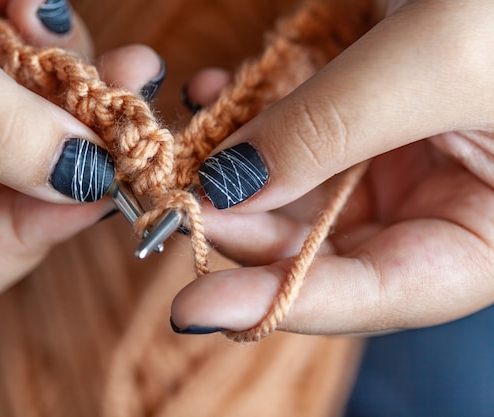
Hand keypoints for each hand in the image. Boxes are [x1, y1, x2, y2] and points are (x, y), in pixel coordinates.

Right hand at [0, 0, 163, 300]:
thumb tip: (85, 180)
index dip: (43, 228)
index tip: (101, 175)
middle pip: (18, 181)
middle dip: (73, 132)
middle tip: (123, 84)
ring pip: (29, 117)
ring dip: (61, 70)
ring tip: (46, 17)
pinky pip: (13, 59)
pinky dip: (31, 27)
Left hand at [171, 0, 493, 335]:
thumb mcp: (439, 62)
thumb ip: (329, 130)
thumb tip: (228, 187)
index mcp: (488, 233)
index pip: (376, 293)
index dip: (278, 304)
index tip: (192, 308)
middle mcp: (438, 207)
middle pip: (322, 249)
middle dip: (244, 228)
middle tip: (180, 203)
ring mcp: (398, 162)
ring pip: (297, 194)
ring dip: (235, 175)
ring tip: (188, 154)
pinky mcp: (365, 117)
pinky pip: (294, 135)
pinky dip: (252, 120)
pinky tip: (216, 94)